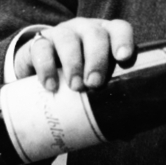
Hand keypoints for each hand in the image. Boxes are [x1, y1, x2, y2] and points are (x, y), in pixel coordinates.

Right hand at [10, 17, 136, 94]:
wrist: (42, 72)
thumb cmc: (80, 78)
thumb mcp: (95, 87)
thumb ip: (110, 105)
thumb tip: (126, 134)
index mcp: (107, 38)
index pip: (119, 30)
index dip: (123, 40)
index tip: (124, 58)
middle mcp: (86, 31)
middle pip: (95, 35)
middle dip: (97, 59)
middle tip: (94, 84)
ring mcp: (62, 34)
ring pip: (68, 38)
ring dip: (73, 62)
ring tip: (75, 87)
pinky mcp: (38, 43)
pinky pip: (41, 48)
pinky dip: (45, 67)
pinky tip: (51, 86)